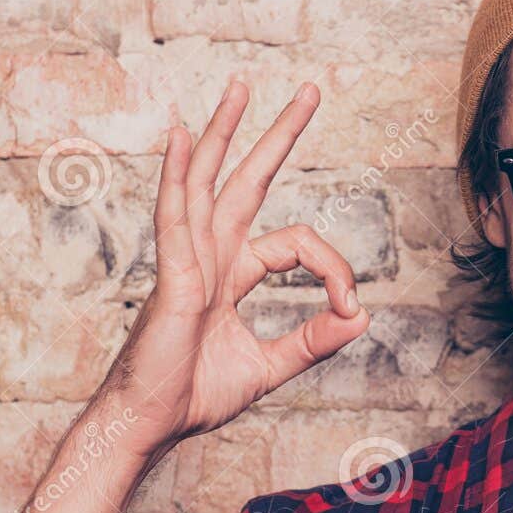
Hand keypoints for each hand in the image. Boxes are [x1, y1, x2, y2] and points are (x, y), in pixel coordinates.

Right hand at [97, 79, 370, 460]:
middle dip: (277, 136)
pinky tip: (181, 135)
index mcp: (232, 274)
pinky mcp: (172, 276)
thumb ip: (314, 340)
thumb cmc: (193, 396)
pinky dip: (177, 174)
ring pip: (206, 181)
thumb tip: (363, 315)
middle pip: (246, 181)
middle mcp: (209, 256)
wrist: (149, 425)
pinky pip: (176, 217)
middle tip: (310, 91)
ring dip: (225, 132)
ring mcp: (187, 261)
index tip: (352, 305)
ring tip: (241, 87)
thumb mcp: (270, 366)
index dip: (333, 267)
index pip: (294, 243)